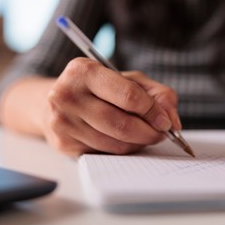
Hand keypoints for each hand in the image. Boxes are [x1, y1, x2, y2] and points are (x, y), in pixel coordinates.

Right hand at [42, 58, 179, 155]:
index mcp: (84, 71)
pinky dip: (122, 150)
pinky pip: (104, 153)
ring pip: (115, 144)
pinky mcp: (63, 144)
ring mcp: (62, 122)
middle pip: (122, 125)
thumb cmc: (97, 88)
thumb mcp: (127, 79)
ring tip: (144, 135)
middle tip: (161, 133)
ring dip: (138, 143)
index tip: (166, 121)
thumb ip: (156, 93)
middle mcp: (67, 95)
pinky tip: (124, 140)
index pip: (128, 96)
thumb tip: (172, 121)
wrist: (52, 100)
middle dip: (149, 133)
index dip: (153, 111)